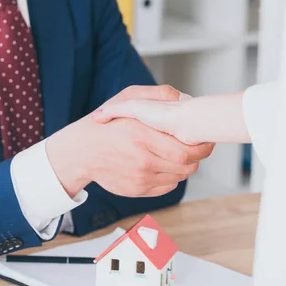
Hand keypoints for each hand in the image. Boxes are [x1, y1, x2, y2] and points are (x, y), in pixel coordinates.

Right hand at [46, 85, 213, 197]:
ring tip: (177, 152)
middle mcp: (143, 160)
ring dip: (185, 165)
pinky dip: (172, 176)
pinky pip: (168, 186)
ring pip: (180, 176)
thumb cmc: (106, 123)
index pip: (187, 149)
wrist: (81, 152)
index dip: (202, 146)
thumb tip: (186, 99)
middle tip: (197, 146)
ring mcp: (140, 178)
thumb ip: (158, 95)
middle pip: (188, 165)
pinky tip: (163, 163)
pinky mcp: (137, 190)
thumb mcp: (128, 98)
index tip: (205, 138)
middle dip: (197, 156)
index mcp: (142, 135)